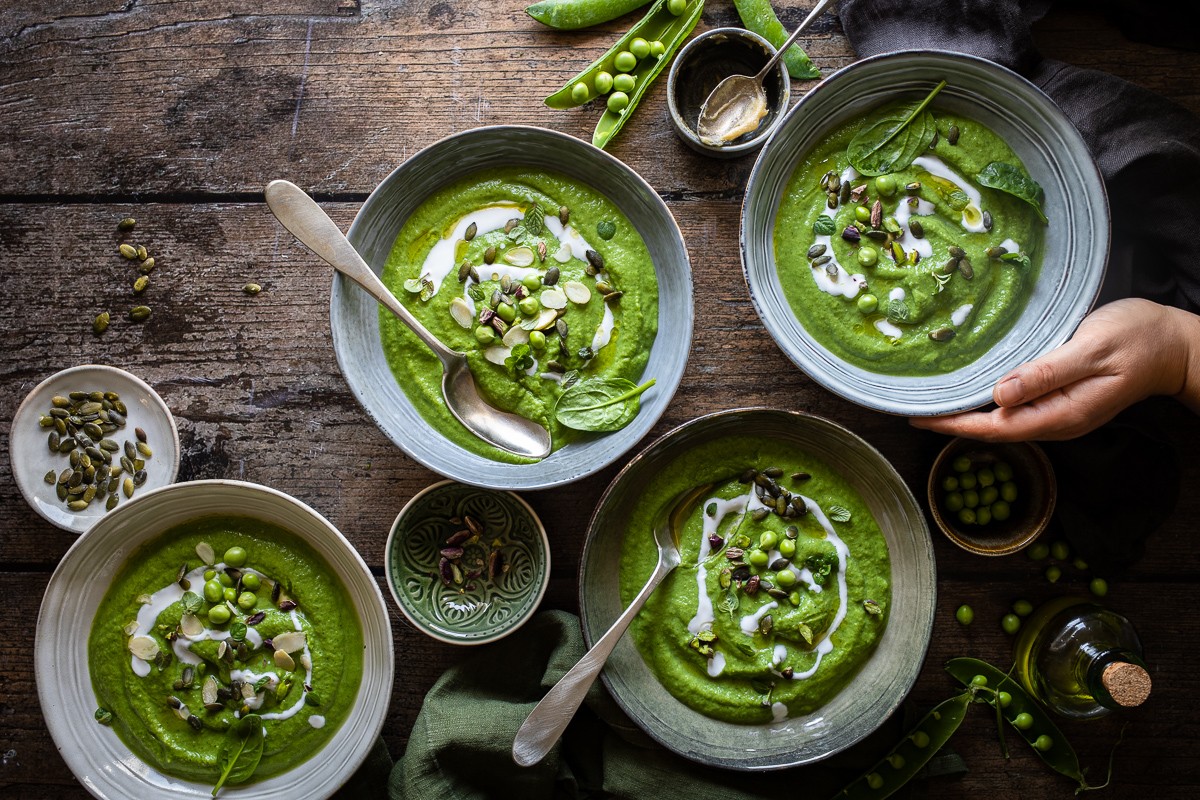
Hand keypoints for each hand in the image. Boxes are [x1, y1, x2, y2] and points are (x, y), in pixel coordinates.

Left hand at [910, 298, 1199, 440]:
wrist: (1176, 344)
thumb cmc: (1138, 340)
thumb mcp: (1092, 349)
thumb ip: (1046, 373)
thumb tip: (1000, 394)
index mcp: (1061, 413)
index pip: (995, 427)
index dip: (953, 424)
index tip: (918, 417)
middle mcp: (1056, 420)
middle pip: (992, 429)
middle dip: (951, 421)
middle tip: (910, 407)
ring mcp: (1059, 412)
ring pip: (1002, 420)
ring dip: (966, 413)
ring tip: (929, 401)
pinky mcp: (1061, 399)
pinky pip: (1016, 407)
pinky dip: (987, 401)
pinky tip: (969, 390)